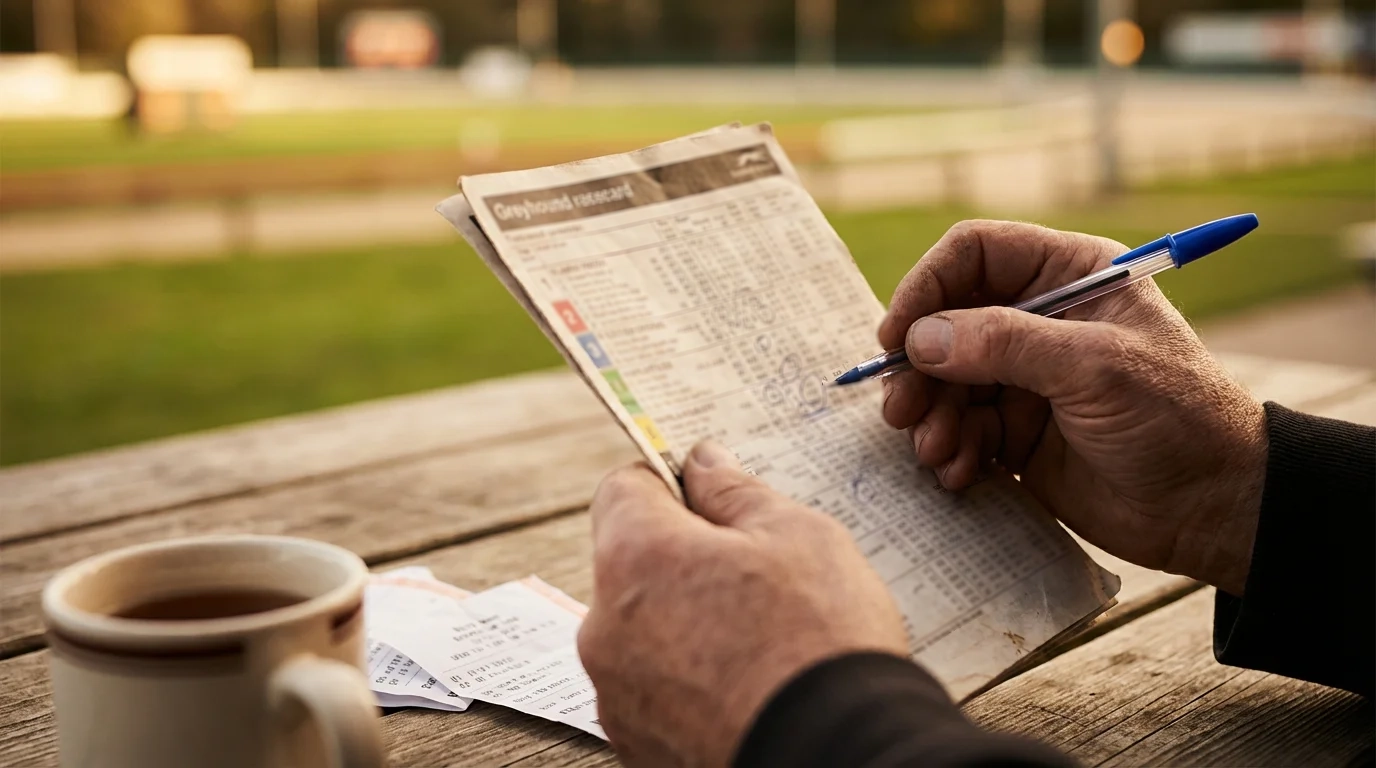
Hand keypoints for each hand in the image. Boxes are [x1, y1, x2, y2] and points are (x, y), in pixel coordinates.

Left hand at [578, 441, 907, 766]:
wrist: (837, 757)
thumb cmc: (821, 643)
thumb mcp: (798, 537)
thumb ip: (736, 492)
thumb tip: (704, 463)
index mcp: (636, 558)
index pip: (623, 488)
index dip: (669, 482)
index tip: (709, 495)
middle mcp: (605, 627)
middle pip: (631, 564)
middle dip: (682, 559)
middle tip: (755, 575)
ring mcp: (616, 694)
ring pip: (643, 630)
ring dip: (684, 622)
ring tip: (759, 642)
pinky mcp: (634, 744)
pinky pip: (653, 690)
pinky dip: (688, 682)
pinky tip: (746, 687)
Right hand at [877, 220, 1266, 595]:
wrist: (1211, 508)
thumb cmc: (1175, 418)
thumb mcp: (1095, 368)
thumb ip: (1005, 344)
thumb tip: (919, 338)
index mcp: (1069, 276)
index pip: (974, 255)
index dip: (927, 288)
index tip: (896, 337)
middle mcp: (1040, 320)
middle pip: (945, 323)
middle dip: (919, 369)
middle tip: (901, 410)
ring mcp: (1024, 378)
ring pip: (944, 382)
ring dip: (931, 418)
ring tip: (937, 452)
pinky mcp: (1015, 432)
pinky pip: (960, 430)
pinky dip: (951, 450)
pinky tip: (962, 474)